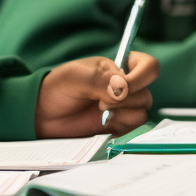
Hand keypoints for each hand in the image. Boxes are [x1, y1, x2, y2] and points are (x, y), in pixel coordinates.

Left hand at [35, 52, 157, 137]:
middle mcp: (128, 87)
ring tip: (99, 113)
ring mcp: (125, 108)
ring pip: (142, 112)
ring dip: (121, 114)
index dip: (141, 76)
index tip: (122, 85)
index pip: (149, 67)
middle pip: (146, 94)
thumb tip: (121, 88)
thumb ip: (100, 79)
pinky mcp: (120, 126)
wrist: (47, 115)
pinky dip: (119, 126)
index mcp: (121, 67)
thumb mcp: (76, 76)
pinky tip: (102, 123)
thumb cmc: (60, 88)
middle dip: (124, 100)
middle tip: (101, 102)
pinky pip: (133, 128)